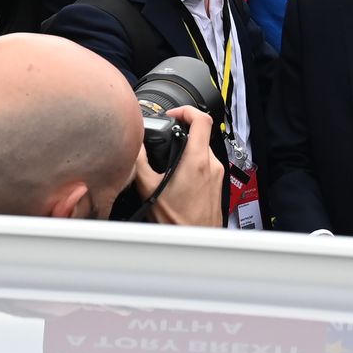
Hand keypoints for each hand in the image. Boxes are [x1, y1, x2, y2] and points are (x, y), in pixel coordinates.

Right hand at [134, 106, 223, 226]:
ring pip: (202, 151)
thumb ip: (140, 163)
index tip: (174, 114)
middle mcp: (212, 165)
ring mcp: (217, 175)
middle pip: (200, 135)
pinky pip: (205, 165)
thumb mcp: (149, 189)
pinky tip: (177, 177)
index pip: (201, 119)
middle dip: (182, 133)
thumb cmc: (177, 223)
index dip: (186, 110)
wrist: (194, 242)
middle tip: (166, 138)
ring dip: (186, 151)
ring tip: (169, 160)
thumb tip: (134, 146)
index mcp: (197, 161)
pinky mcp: (217, 184)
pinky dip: (191, 164)